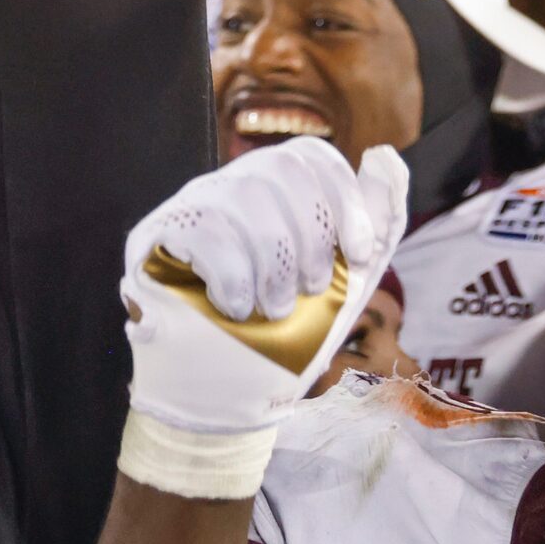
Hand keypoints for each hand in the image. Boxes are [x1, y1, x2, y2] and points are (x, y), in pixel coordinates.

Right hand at [121, 139, 407, 443]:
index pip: (311, 157)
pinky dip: (234, 277)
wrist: (211, 386)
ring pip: (244, 196)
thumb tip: (386, 160)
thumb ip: (364, 231)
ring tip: (275, 309)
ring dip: (274, 264)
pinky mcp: (158, 232)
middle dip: (311, 237)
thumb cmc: (275, 330)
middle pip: (282, 170)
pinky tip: (237, 309)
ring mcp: (193, 203)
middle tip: (309, 291)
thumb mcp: (332, 285)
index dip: (345, 199)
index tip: (360, 253)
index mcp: (275, 190)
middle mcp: (232, 184)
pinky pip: (204, 230)